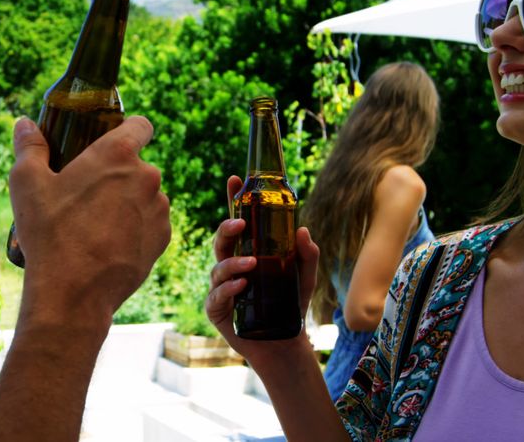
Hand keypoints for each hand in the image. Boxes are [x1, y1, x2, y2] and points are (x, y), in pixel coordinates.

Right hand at [8, 116, 171, 328]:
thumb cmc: (49, 233)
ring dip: (128, 202)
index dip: (127, 130)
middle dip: (117, 174)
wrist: (74, 293)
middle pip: (137, 165)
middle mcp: (147, 177)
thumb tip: (25, 124)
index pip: (140, 125)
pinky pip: (150, 223)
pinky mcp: (162, 239)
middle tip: (86, 193)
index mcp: (118, 154)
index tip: (109, 143)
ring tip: (95, 223)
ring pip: (145, 195)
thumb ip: (29, 146)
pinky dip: (135, 228)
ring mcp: (159, 210)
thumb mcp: (27, 183)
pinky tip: (108, 243)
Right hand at [205, 175, 320, 364]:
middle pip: (221, 241)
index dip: (233, 200)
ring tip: (251, 265)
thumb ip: (307, 255)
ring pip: (218, 268)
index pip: (237, 223)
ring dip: (232, 263)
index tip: (235, 179)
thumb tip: (302, 230)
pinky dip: (228, 288)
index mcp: (248, 253)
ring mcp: (221, 287)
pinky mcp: (217, 310)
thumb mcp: (305, 278)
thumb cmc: (290, 306)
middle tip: (240, 222)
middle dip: (227, 228)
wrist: (284, 343)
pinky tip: (242, 285)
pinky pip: (217, 295)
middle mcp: (231, 267)